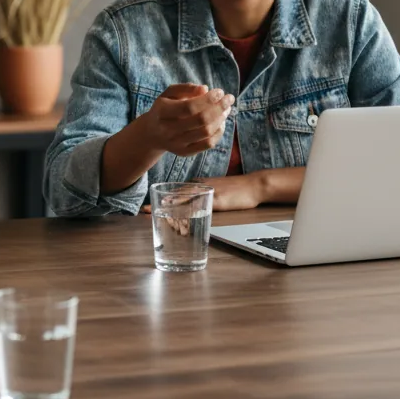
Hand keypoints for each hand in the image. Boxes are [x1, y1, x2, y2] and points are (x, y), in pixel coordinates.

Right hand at [141, 83, 234, 156]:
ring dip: (221, 119)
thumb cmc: (165, 109)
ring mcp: (176, 143)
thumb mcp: (169, 94)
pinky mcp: (184, 152)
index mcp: (161, 112)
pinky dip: (219, 132)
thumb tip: (205, 89)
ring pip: (206, 132)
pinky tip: (221, 122)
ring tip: (226, 109)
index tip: (219, 92)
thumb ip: (185, 88)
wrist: (152, 134)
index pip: (189, 107)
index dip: (207, 99)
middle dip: (219, 108)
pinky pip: (207, 144)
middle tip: (229, 99)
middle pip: (200, 120)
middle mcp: (167, 130)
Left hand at [142, 174, 263, 212]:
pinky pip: (200, 206)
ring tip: (154, 213)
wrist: (255, 185)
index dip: (162, 198)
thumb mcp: (216, 189)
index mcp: (199, 184)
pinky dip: (188, 211)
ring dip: (169, 207)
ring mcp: (208, 192)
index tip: (147, 205)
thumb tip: (191, 203)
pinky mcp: (217, 200)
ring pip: (184, 200)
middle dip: (159, 204)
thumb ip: (202, 193)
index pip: (177, 192)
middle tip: (143, 211)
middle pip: (176, 195)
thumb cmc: (237, 189)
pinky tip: (179, 215)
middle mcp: (200, 186)